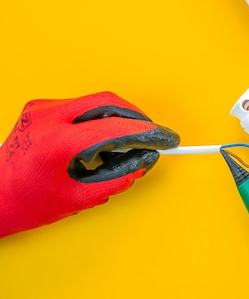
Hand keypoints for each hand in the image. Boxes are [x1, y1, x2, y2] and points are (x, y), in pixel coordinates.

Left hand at [0, 91, 179, 237]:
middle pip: (109, 103)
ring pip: (97, 102)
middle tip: (153, 135)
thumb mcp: (78, 198)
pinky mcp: (41, 108)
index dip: (147, 133)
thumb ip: (117, 179)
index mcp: (56, 142)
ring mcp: (42, 109)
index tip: (166, 138)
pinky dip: (100, 119)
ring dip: (118, 119)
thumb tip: (143, 161)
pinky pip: (82, 106)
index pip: (115, 128)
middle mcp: (47, 118)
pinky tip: (102, 140)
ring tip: (125, 144)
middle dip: (137, 119)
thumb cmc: (25, 202)